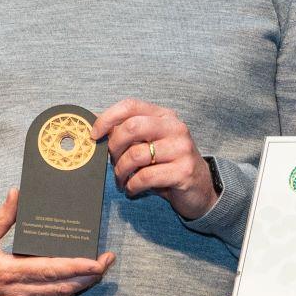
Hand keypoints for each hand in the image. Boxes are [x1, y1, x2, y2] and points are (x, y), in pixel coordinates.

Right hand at [0, 189, 115, 295]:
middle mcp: (18, 294)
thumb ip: (1, 217)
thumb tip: (18, 193)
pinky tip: (69, 287)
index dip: (80, 267)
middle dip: (90, 276)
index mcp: (10, 272)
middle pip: (65, 288)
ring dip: (79, 287)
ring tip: (93, 271)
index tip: (99, 260)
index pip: (54, 271)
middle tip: (106, 261)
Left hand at [93, 98, 216, 220]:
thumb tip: (95, 123)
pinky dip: (132, 185)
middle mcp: (175, 128)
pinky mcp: (183, 171)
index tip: (95, 134)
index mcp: (164, 116)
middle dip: (114, 147)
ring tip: (121, 180)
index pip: (131, 105)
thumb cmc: (168, 164)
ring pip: (135, 155)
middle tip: (112, 162)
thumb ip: (127, 133)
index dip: (108, 118)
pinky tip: (132, 189)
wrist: (200, 188)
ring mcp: (181, 149)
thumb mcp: (149, 143)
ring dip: (121, 172)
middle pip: (132, 127)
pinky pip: (145, 177)